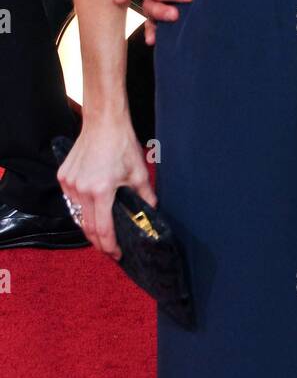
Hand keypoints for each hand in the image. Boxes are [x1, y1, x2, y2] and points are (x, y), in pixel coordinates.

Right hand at [56, 121, 156, 259]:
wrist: (104, 123)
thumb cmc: (122, 145)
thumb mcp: (139, 172)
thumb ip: (145, 196)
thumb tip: (151, 211)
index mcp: (101, 191)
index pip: (103, 229)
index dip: (110, 246)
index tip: (117, 254)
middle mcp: (81, 189)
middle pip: (87, 227)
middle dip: (99, 242)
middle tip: (110, 249)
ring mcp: (69, 183)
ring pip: (77, 215)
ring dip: (89, 226)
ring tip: (102, 233)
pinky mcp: (63, 176)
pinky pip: (71, 201)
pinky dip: (80, 209)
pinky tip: (91, 212)